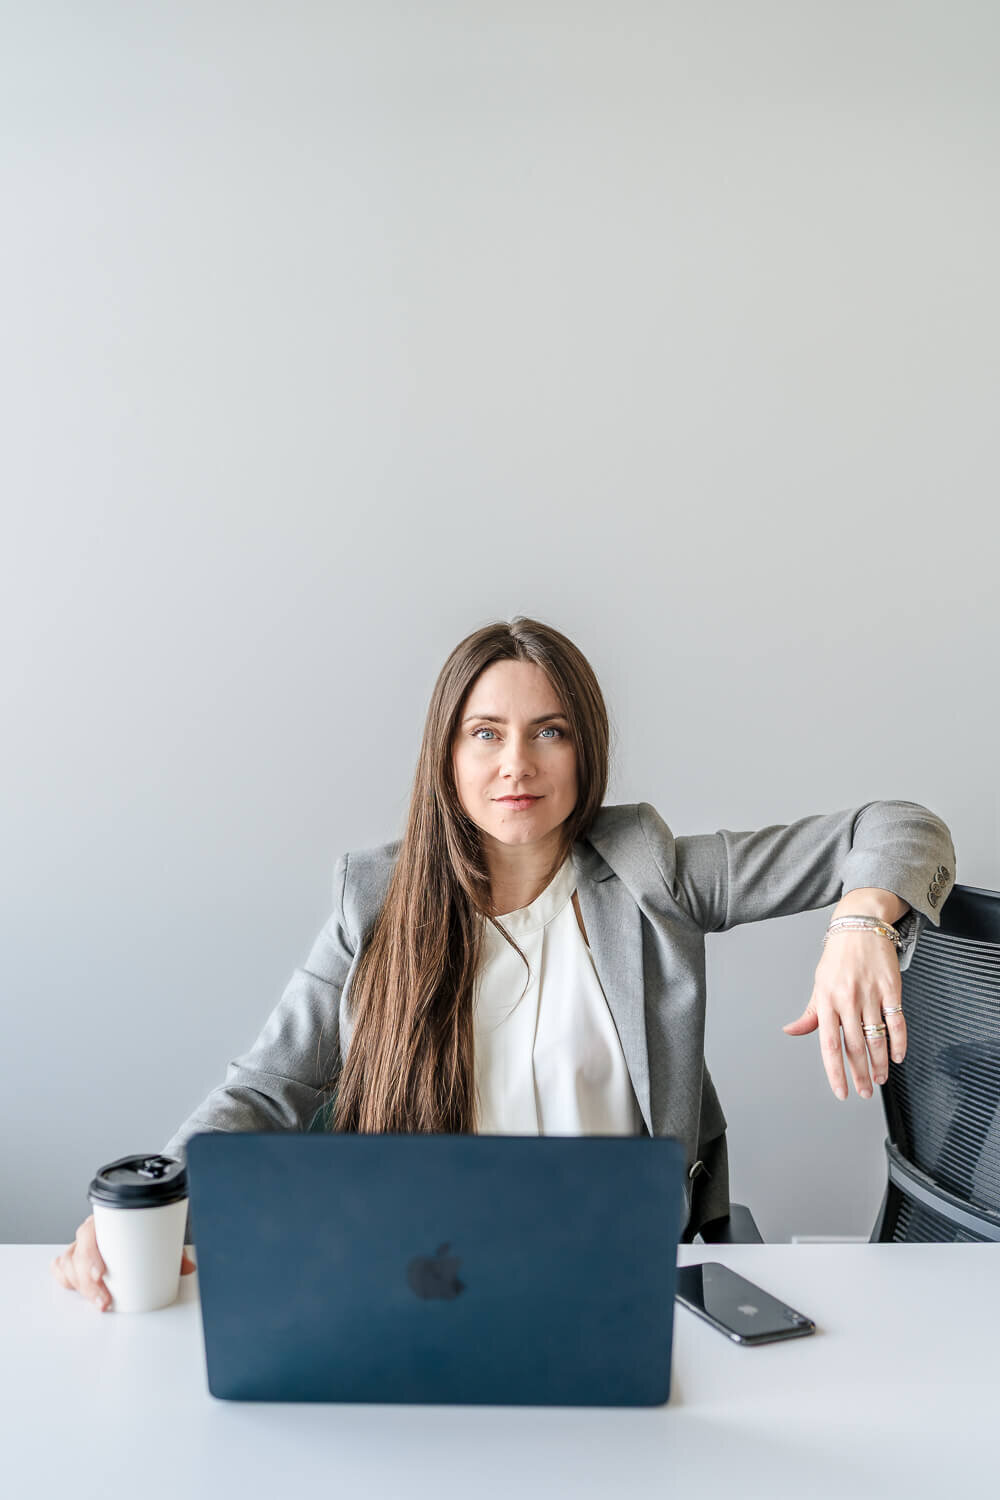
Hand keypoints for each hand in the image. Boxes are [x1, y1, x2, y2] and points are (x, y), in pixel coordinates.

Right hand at [50, 1213, 196, 1310]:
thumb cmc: (145, 1227)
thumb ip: (174, 1251)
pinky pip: (63, 1269)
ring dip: (80, 1287)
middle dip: (86, 1282)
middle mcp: (91, 1232)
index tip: (100, 1274)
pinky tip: (78, 1290)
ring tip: (100, 1302)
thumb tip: (188, 1267)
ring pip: (68, 1265)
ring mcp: (82, 1246)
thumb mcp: (159, 1235)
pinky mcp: (78, 1260)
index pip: (88, 1232)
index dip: (90, 1255)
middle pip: (76, 1254)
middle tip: (103, 1298)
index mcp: (106, 1218)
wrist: (139, 1221)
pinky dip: (68, 1280)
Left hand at [782, 930, 905, 1100]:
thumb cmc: (837, 957)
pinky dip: (899, 1042)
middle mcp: (848, 1000)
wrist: (860, 925)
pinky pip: (897, 1021)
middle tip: (865, 1092)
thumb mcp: (819, 984)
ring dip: (880, 1063)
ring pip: (876, 1038)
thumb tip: (791, 1031)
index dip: (835, 1072)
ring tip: (881, 1079)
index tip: (841, 1091)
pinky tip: (897, 1057)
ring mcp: (870, 994)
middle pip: (855, 1047)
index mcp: (827, 1001)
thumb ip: (810, 1014)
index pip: (829, 1045)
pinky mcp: (891, 988)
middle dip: (861, 1075)